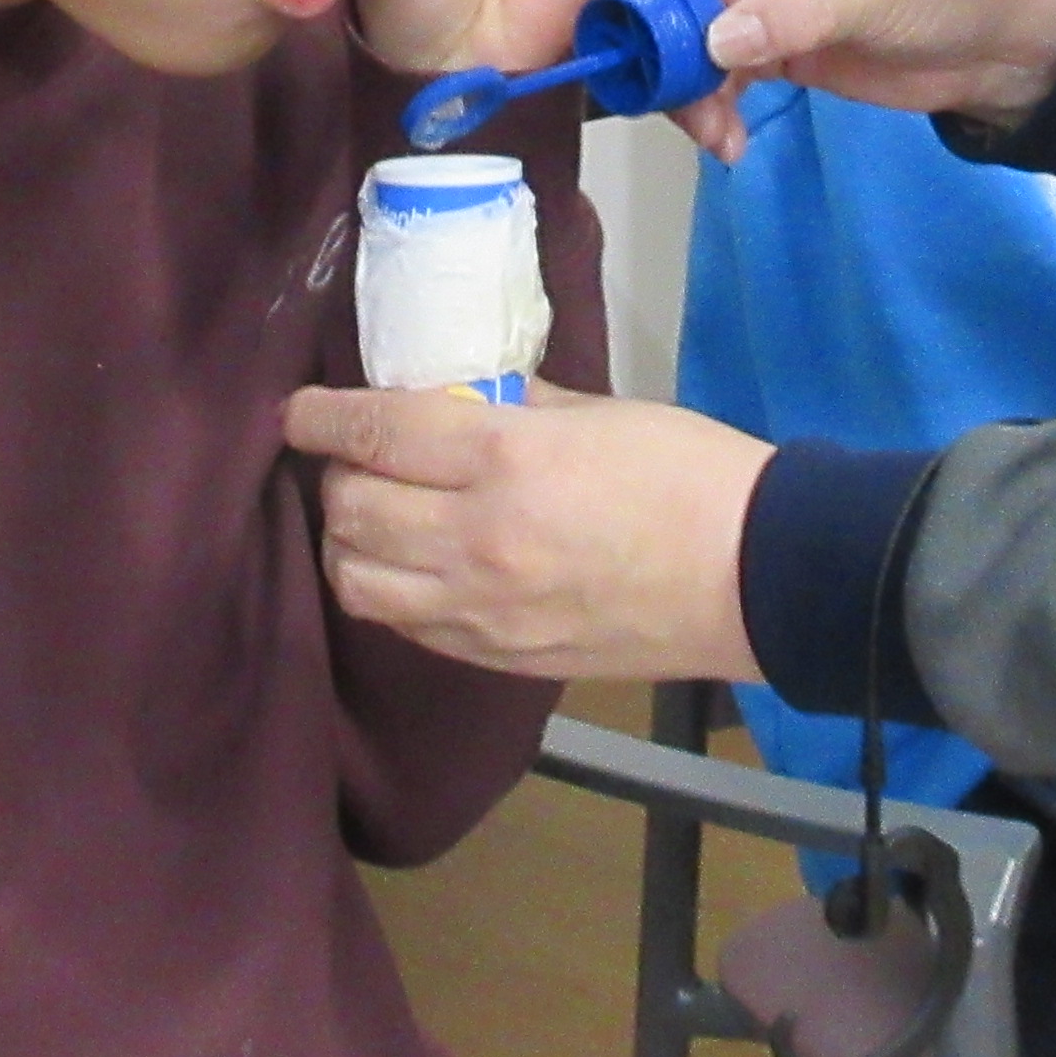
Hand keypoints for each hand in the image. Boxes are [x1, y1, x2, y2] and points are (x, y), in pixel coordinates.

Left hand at [287, 383, 766, 682]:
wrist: (757, 579)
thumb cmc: (690, 475)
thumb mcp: (599, 411)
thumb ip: (514, 406)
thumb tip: (457, 398)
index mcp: (502, 459)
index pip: (371, 434)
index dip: (319, 418)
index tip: (298, 410)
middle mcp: (474, 539)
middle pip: (350, 509)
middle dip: (336, 476)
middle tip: (356, 458)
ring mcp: (482, 610)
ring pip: (357, 581)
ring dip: (348, 544)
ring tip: (373, 520)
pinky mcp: (498, 658)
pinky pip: (405, 627)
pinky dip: (387, 593)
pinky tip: (410, 570)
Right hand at [609, 0, 1055, 153]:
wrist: (1005, 38)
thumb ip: (787, 13)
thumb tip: (712, 45)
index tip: (608, 21)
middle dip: (659, 43)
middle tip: (667, 101)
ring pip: (684, 33)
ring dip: (686, 87)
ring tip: (714, 134)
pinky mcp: (768, 38)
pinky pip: (715, 70)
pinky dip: (713, 106)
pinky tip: (730, 141)